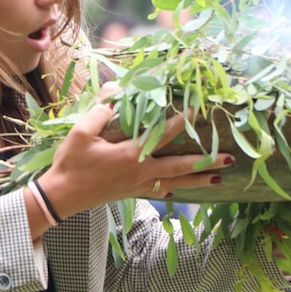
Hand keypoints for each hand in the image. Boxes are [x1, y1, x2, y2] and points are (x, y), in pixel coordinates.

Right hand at [39, 101, 233, 218]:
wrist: (60, 198)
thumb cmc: (70, 164)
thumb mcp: (80, 132)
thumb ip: (100, 111)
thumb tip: (116, 93)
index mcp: (130, 155)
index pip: (162, 134)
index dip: (180, 120)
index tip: (198, 109)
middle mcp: (140, 173)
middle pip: (180, 166)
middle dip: (206, 162)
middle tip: (230, 159)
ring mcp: (137, 186)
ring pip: (175, 183)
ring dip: (197, 180)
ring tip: (218, 179)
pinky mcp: (130, 193)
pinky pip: (159, 191)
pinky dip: (174, 188)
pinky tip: (180, 189)